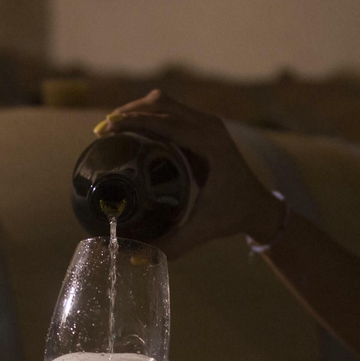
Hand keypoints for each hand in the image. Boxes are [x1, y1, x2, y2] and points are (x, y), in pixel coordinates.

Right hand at [96, 90, 284, 259]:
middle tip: (102, 131)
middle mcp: (210, 128)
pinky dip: (146, 116)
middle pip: (162, 105)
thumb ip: (172, 245)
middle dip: (129, 112)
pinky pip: (169, 113)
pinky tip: (128, 130)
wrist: (257, 205)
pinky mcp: (201, 127)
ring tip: (109, 128)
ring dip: (136, 110)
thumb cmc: (232, 215)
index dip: (136, 120)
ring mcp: (206, 124)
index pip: (169, 123)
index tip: (108, 126)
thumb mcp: (203, 230)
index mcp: (212, 145)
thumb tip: (136, 257)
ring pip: (164, 104)